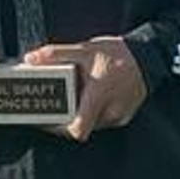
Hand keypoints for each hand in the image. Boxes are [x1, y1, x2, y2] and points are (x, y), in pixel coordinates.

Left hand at [23, 36, 147, 142]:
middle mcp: (110, 111)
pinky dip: (92, 113)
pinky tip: (88, 98)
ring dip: (79, 115)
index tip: (43, 121)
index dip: (57, 130)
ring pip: (91, 125)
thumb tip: (31, 58)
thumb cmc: (117, 53)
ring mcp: (118, 117)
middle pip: (80, 127)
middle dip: (64, 119)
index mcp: (99, 95)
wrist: (149, 56)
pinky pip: (102, 121)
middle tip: (50, 107)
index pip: (77, 128)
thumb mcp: (84, 49)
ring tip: (71, 99)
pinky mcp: (123, 117)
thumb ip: (56, 54)